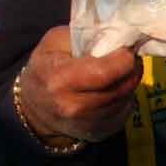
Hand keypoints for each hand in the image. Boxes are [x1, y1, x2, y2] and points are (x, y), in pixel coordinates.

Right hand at [19, 26, 142, 142]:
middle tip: (127, 58)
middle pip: (121, 86)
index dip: (123, 58)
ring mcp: (85, 124)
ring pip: (126, 98)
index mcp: (60, 79)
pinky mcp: (99, 133)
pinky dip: (125, 97)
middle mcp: (72, 107)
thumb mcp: (57, 41)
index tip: (125, 48)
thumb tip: (119, 32)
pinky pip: (126, 111)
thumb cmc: (47, 65)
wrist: (34, 105)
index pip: (106, 72)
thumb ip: (87, 34)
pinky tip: (113, 89)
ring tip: (119, 72)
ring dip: (129, 82)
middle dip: (131, 68)